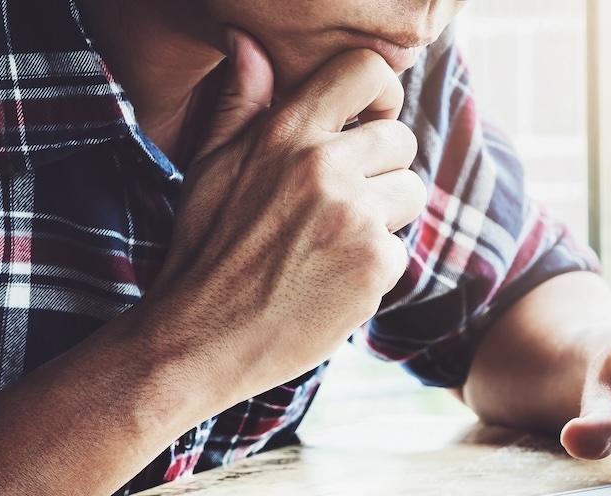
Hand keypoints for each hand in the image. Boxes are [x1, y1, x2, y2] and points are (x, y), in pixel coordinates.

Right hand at [129, 29, 426, 413]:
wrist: (200, 339)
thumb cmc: (202, 252)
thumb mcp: (209, 166)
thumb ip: (240, 103)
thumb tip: (250, 41)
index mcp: (285, 133)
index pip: (366, 70)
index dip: (379, 95)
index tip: (368, 123)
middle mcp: (324, 166)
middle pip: (401, 139)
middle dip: (381, 170)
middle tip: (342, 205)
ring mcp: (354, 216)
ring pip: (409, 195)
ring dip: (383, 220)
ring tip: (333, 245)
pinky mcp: (374, 265)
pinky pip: (401, 251)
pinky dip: (375, 270)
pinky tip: (332, 282)